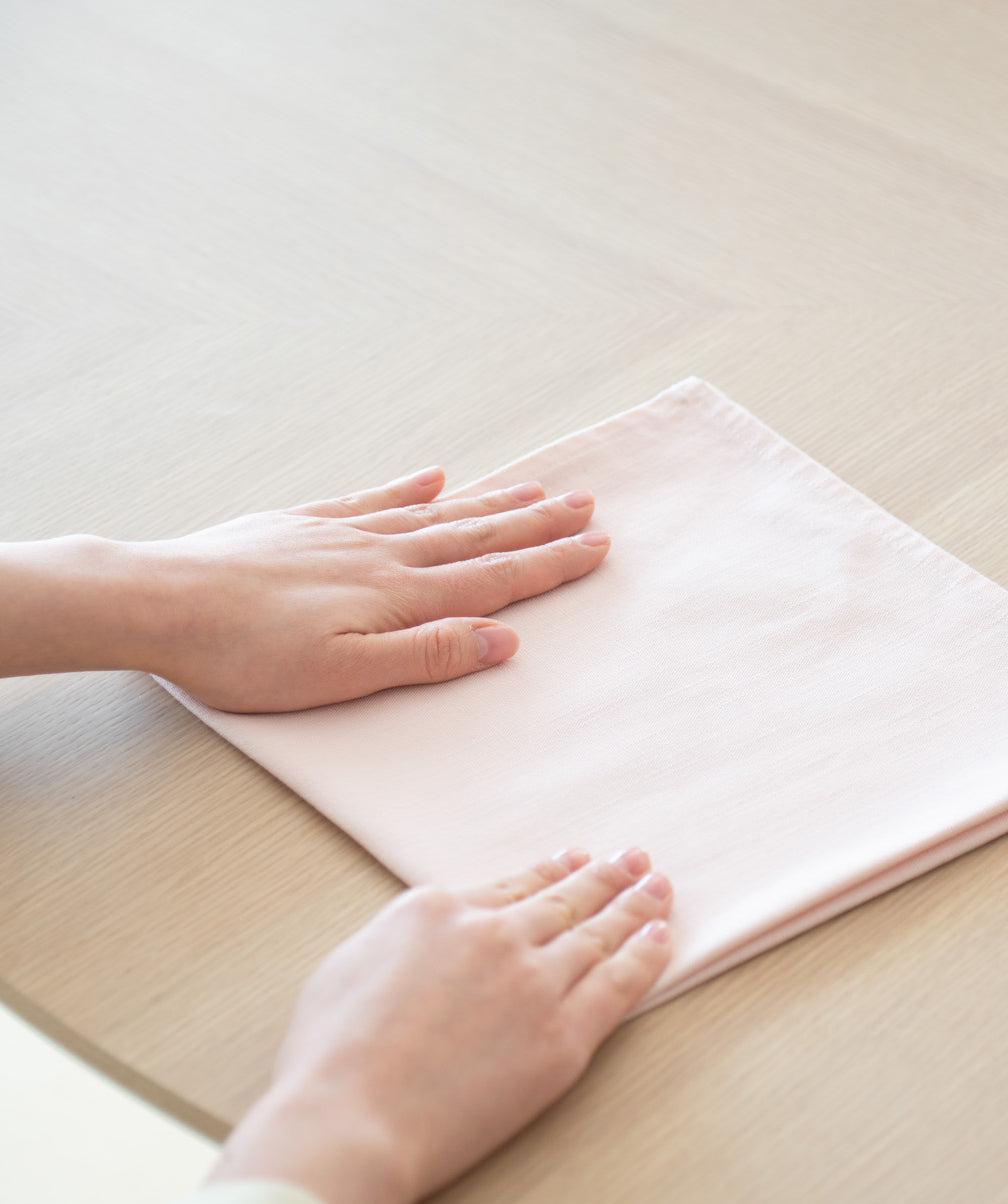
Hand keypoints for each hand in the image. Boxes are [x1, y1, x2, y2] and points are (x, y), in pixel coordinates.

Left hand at [141, 467, 607, 710]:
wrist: (161, 602)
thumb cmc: (247, 655)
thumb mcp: (344, 674)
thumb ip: (427, 654)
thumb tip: (503, 639)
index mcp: (399, 595)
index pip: (494, 579)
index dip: (550, 563)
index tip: (597, 546)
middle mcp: (383, 555)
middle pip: (477, 537)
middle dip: (538, 523)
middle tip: (587, 504)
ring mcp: (345, 534)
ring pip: (437, 515)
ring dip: (491, 503)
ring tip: (535, 487)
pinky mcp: (306, 525)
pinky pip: (375, 500)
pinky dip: (411, 488)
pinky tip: (434, 476)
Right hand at [209, 848, 672, 1203]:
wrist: (349, 1119)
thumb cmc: (329, 1056)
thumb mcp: (350, 964)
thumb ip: (403, 938)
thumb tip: (428, 934)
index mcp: (440, 910)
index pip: (514, 886)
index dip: (552, 872)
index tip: (576, 859)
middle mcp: (495, 934)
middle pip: (565, 899)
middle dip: (606, 876)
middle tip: (635, 860)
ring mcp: (534, 981)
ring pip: (598, 933)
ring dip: (635, 906)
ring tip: (659, 888)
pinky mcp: (563, 1035)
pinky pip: (618, 985)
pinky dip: (644, 957)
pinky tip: (661, 938)